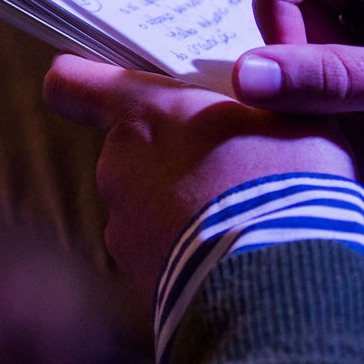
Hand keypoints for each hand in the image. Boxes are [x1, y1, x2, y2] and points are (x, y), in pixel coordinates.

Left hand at [43, 55, 352, 292]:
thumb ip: (262, 94)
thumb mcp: (292, 117)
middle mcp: (118, 166)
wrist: (278, 283)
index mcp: (145, 114)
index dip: (80, 80)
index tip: (100, 85)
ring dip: (182, 206)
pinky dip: (188, 251)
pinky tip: (234, 258)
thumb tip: (261, 80)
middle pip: (131, 147)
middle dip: (172, 154)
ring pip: (147, 203)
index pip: (70, 83)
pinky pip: (160, 251)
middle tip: (229, 165)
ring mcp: (122, 226)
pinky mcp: (137, 276)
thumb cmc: (286, 182)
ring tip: (242, 219)